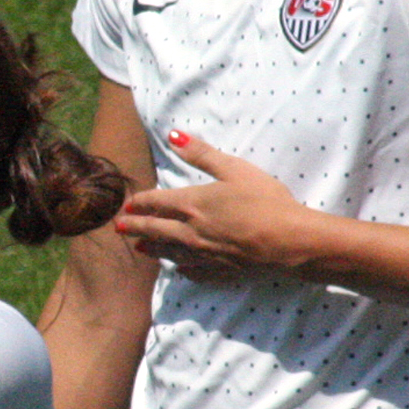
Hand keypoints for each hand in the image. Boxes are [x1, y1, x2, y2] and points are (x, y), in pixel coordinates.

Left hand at [108, 130, 318, 281]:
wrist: (288, 242)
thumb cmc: (265, 201)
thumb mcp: (234, 169)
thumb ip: (202, 154)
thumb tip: (173, 135)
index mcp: (192, 204)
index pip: (156, 203)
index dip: (140, 203)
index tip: (128, 205)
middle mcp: (190, 232)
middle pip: (155, 230)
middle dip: (135, 228)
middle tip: (120, 228)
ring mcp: (203, 255)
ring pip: (170, 253)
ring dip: (153, 249)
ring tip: (140, 249)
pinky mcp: (219, 272)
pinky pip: (194, 272)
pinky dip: (183, 269)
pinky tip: (180, 269)